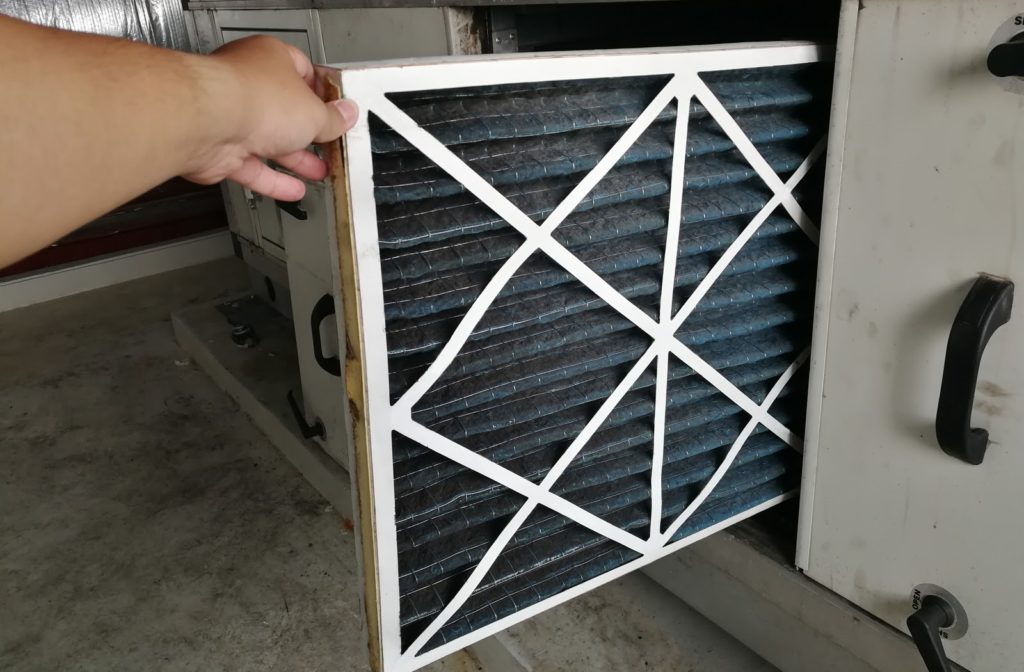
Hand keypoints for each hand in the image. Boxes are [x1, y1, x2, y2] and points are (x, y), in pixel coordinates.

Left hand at [182, 36, 356, 200]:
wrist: (207, 122)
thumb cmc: (252, 98)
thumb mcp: (314, 112)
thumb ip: (332, 119)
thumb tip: (345, 116)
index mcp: (271, 59)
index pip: (304, 72)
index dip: (324, 95)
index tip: (339, 113)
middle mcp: (248, 84)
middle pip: (286, 110)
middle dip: (310, 132)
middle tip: (330, 145)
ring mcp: (231, 116)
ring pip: (268, 140)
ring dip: (295, 159)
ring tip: (319, 171)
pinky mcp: (220, 148)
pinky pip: (252, 167)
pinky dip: (273, 180)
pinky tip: (292, 190)